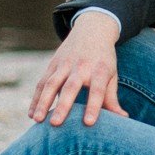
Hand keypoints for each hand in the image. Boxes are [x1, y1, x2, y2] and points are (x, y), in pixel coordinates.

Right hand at [31, 10, 124, 125]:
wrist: (92, 30)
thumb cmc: (104, 60)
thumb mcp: (111, 75)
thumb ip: (112, 98)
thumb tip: (122, 119)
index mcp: (99, 70)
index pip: (97, 90)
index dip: (93, 106)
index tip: (88, 123)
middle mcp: (81, 66)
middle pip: (70, 87)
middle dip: (63, 106)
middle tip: (56, 124)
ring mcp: (64, 64)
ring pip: (51, 84)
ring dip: (43, 102)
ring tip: (37, 120)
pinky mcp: (53, 64)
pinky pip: (42, 82)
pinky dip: (36, 98)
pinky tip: (32, 114)